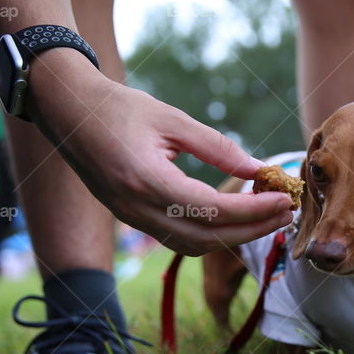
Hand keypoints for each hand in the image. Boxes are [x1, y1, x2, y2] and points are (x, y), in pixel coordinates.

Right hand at [27, 50, 292, 254]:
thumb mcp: (172, 118)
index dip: (252, 210)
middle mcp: (136, 208)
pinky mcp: (132, 220)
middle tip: (286, 213)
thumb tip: (258, 170)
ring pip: (193, 245)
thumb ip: (217, 147)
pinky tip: (237, 218)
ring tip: (268, 217)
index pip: (211, 209)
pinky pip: (179, 239)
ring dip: (234, 237)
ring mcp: (132, 219)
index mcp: (145, 180)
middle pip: (206, 236)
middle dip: (252, 229)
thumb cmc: (119, 108)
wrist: (67, 112)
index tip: (283, 199)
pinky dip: (212, 235)